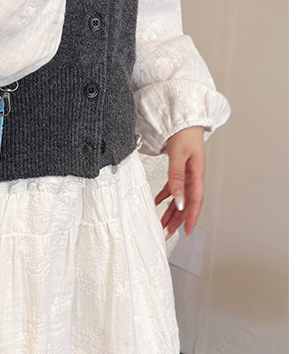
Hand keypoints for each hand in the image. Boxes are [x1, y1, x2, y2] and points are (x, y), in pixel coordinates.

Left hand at [154, 126, 205, 242]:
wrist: (182, 119)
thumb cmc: (185, 134)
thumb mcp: (179, 156)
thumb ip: (177, 178)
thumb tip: (179, 200)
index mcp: (197, 174)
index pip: (196, 201)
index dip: (192, 218)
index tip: (187, 233)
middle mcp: (193, 177)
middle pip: (187, 203)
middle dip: (179, 220)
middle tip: (170, 234)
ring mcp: (187, 174)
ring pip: (180, 197)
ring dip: (172, 211)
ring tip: (163, 224)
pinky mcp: (179, 169)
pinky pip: (173, 188)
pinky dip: (165, 196)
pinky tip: (157, 202)